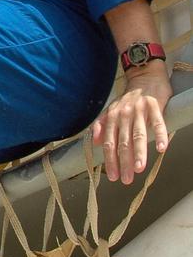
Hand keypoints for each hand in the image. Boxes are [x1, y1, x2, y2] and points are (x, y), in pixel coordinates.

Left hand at [92, 63, 172, 184]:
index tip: (113, 176)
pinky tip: (161, 148)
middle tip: (126, 180)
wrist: (145, 76)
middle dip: (124, 162)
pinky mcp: (155, 106)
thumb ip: (102, 125)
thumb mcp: (111, 109)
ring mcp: (140, 110)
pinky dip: (160, 135)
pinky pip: (158, 123)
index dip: (110, 160)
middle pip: (123, 142)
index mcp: (112, 117)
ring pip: (139, 134)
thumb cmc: (129, 98)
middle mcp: (124, 114)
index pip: (110, 143)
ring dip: (139, 153)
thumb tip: (95, 143)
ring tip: (140, 169)